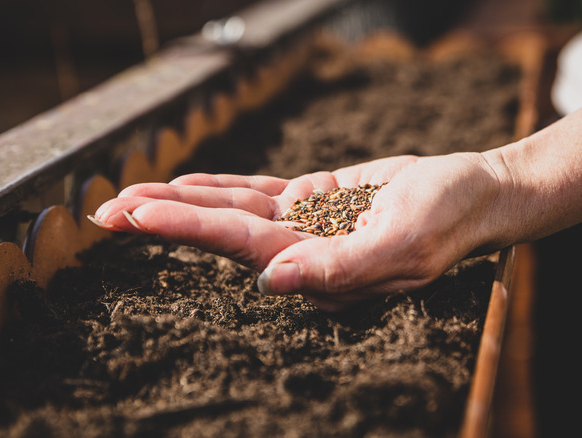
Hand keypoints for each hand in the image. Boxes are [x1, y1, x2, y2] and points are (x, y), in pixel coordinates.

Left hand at [93, 153, 502, 310]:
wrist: (476, 194)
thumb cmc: (448, 220)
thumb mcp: (403, 245)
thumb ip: (340, 269)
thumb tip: (275, 282)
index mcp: (316, 265)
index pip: (235, 246)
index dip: (183, 228)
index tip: (134, 214)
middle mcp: (300, 248)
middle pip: (218, 231)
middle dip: (162, 220)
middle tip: (105, 211)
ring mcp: (304, 224)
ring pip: (230, 209)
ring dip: (181, 202)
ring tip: (129, 195)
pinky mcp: (314, 199)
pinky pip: (258, 193)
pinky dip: (221, 187)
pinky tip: (185, 184)